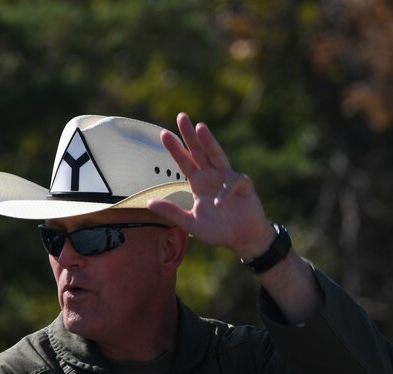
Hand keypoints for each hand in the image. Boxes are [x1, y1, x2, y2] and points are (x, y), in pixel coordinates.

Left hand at [148, 112, 274, 259]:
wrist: (243, 238)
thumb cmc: (218, 230)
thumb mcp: (191, 223)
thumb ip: (172, 213)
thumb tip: (149, 203)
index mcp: (198, 182)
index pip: (184, 161)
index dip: (175, 148)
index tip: (163, 134)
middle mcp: (211, 176)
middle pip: (199, 151)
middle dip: (191, 135)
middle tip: (182, 117)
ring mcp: (228, 178)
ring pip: (217, 155)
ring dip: (209, 142)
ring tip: (201, 128)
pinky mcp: (243, 186)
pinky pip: (233, 183)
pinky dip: (226, 191)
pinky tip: (219, 203)